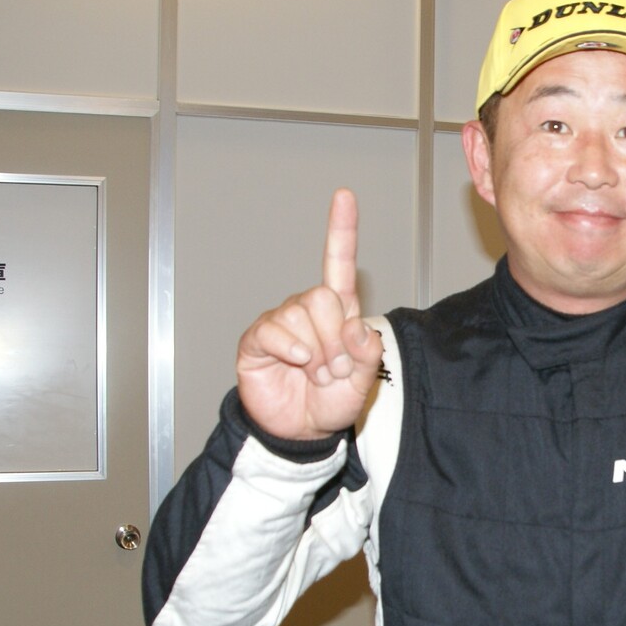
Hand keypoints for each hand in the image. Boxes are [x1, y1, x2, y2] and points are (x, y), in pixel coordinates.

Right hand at [236, 188, 384, 439]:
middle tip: (335, 368)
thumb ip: (367, 352)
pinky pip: (275, 330)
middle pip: (323, 296)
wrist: (302, 430)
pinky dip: (293, 350)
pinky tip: (298, 364)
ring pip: (302, 315)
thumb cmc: (332, 400)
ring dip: (318, 353)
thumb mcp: (363, 380)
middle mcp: (309, 310)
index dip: (341, 230)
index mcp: (339, 311)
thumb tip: (354, 326)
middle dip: (335, 339)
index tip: (344, 195)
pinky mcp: (259, 339)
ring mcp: (282, 323)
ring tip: (317, 374)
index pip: (339, 263)